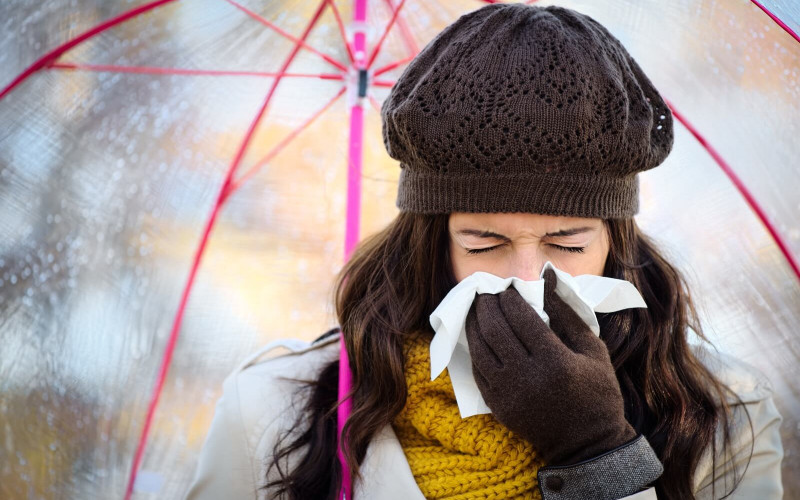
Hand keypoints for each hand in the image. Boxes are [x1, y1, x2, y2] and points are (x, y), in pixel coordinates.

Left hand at [465, 268, 635, 464]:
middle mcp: (528, 377)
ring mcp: (509, 394)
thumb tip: (547, 278)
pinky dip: (474, 349)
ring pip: (479, 350)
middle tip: (485, 292)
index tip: (507, 287)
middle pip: (495, 330)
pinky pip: (477, 371)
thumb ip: (567, 313)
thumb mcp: (593, 350)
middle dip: (487, 305)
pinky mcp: (498, 407)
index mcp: (555, 361)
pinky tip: (477, 336)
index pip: (521, 319)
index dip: (510, 298)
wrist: (587, 444)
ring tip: (477, 308)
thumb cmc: (597, 392)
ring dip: (474, 324)